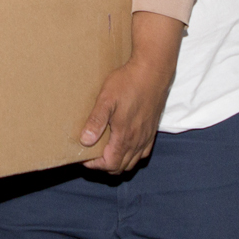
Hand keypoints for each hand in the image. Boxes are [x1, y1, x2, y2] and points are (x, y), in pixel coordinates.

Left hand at [79, 11, 182, 173]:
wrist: (154, 71)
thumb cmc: (129, 82)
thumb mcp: (107, 99)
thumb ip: (96, 121)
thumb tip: (85, 140)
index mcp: (125, 136)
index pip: (110, 164)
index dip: (95, 165)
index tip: (84, 157)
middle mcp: (138, 141)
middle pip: (121, 167)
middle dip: (104, 165)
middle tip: (91, 154)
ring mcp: (147, 136)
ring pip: (133, 162)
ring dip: (118, 161)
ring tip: (104, 151)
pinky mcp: (153, 130)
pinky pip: (143, 153)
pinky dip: (131, 156)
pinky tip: (123, 144)